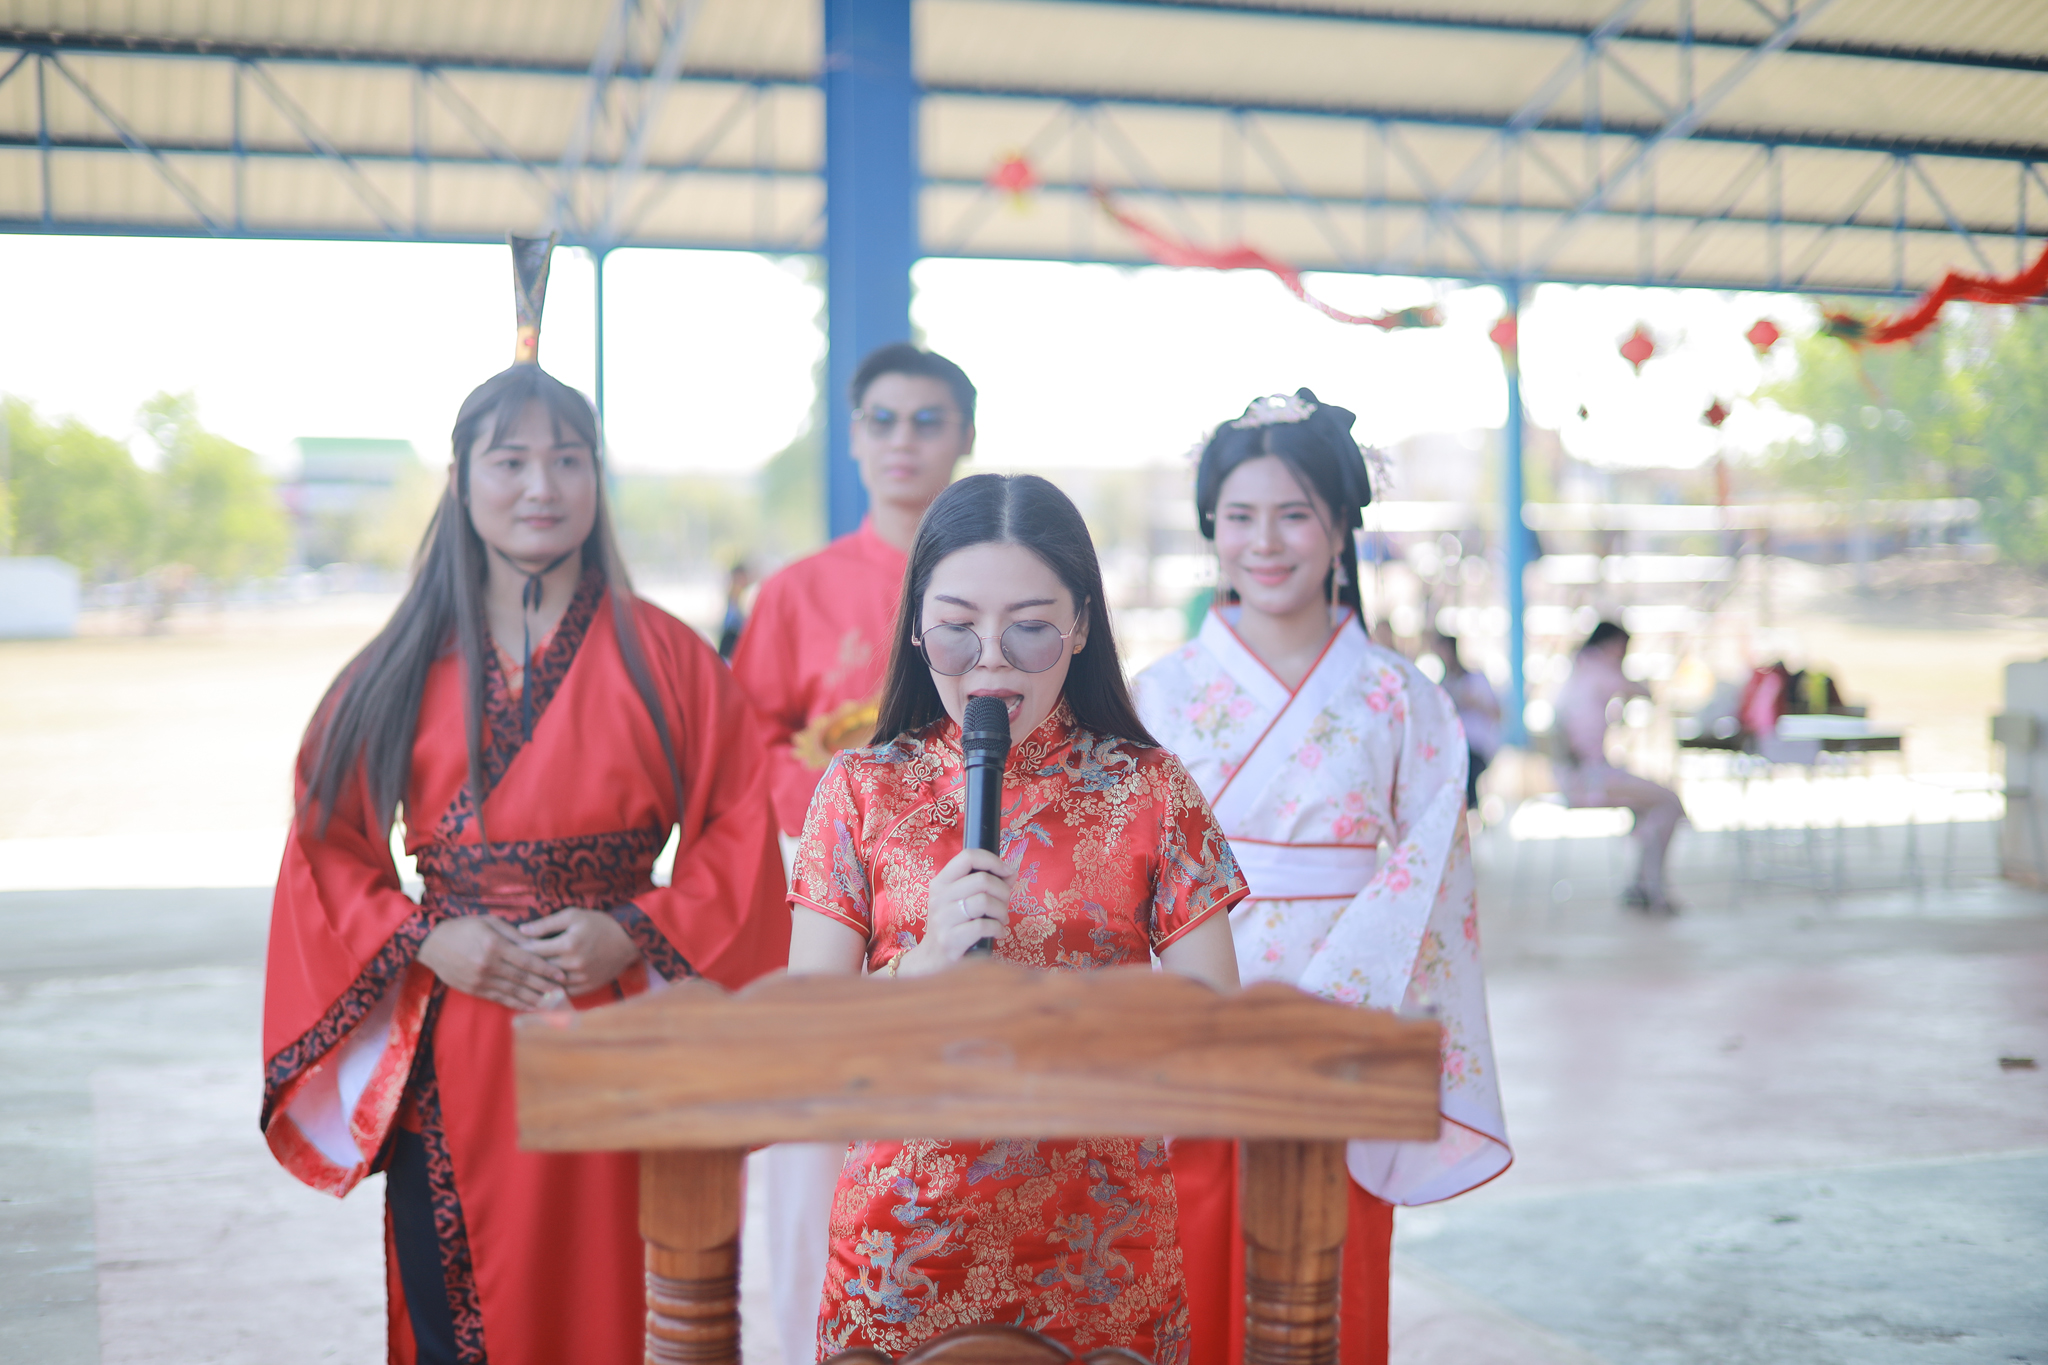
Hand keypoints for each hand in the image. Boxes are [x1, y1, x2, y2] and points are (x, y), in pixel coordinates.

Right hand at [418, 915, 565, 1010]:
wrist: (431, 944)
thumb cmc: (463, 928)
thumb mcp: (489, 922)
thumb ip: (513, 934)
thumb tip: (535, 942)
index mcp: (494, 946)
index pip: (526, 960)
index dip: (545, 969)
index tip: (560, 974)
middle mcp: (488, 965)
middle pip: (523, 978)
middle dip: (544, 986)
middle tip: (562, 992)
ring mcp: (480, 979)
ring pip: (513, 991)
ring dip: (534, 998)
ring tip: (552, 1002)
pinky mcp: (474, 989)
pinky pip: (499, 998)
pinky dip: (516, 1003)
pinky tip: (529, 1006)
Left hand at [518, 908, 639, 996]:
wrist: (628, 939)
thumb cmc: (599, 923)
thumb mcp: (573, 915)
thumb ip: (546, 923)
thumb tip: (522, 930)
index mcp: (569, 944)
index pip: (534, 950)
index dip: (518, 950)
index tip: (505, 950)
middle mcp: (574, 963)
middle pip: (540, 969)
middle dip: (523, 967)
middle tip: (507, 966)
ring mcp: (582, 977)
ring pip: (550, 984)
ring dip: (535, 982)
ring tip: (519, 979)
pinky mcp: (588, 987)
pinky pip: (564, 993)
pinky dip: (551, 991)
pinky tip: (540, 989)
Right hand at [897, 848, 1019, 976]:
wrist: (933, 959)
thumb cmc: (954, 925)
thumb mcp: (961, 900)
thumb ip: (984, 885)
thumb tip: (1011, 873)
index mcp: (941, 882)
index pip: (968, 857)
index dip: (993, 861)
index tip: (1007, 872)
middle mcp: (939, 898)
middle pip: (982, 880)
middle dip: (1002, 892)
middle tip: (1004, 904)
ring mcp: (943, 919)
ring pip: (984, 901)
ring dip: (1001, 911)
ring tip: (1001, 920)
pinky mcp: (950, 940)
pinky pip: (983, 926)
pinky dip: (998, 929)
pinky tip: (999, 933)